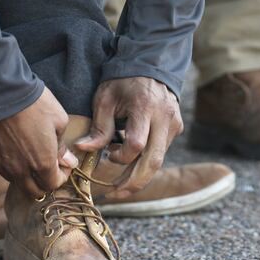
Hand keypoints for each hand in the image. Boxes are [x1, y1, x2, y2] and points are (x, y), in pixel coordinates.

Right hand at [0, 87, 78, 196]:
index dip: (60, 177)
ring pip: (12, 180)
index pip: (52, 185)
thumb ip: (61, 146)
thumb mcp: (58, 120)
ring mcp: (0, 165)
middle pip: (32, 190)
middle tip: (44, 168)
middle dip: (41, 182)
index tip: (61, 166)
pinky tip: (2, 153)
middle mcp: (20, 170)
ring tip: (23, 156)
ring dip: (21, 173)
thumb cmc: (34, 103)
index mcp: (42, 162)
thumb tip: (67, 162)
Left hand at [75, 77, 182, 198]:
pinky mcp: (176, 129)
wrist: (150, 65)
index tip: (106, 156)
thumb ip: (98, 127)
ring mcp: (173, 125)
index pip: (136, 144)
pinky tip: (129, 161)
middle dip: (134, 183)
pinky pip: (160, 153)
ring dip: (138, 176)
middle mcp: (164, 118)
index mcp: (145, 108)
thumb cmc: (123, 82)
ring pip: (158, 161)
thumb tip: (83, 150)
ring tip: (118, 185)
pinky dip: (144, 162)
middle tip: (115, 194)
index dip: (120, 157)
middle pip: (153, 162)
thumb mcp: (105, 99)